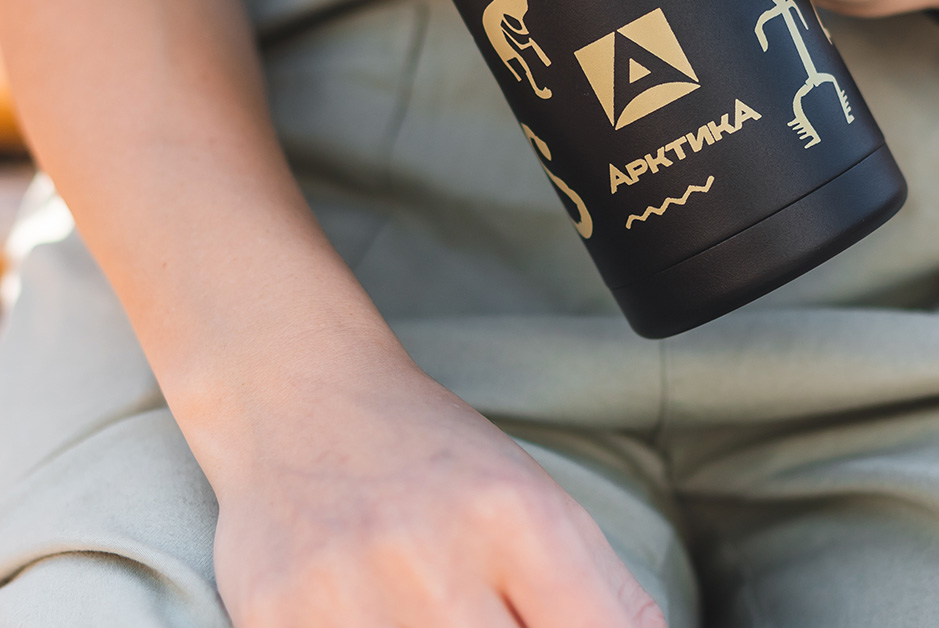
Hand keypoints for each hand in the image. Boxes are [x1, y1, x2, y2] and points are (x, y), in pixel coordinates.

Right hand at [210, 336, 662, 627]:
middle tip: (494, 613)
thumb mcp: (533, 499)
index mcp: (517, 519)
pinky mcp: (273, 617)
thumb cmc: (429, 457)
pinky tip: (380, 618)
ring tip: (431, 611)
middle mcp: (434, 558)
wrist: (297, 393)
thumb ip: (605, 596)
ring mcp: (346, 597)